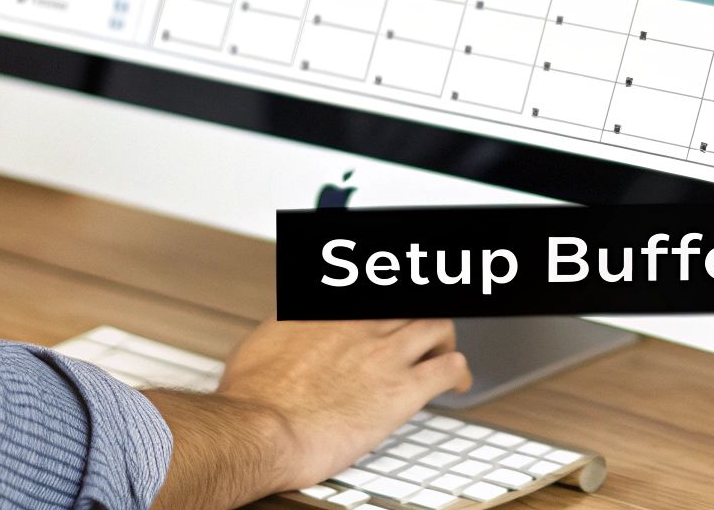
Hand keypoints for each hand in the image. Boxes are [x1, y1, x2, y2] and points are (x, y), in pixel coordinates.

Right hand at [220, 318, 472, 488]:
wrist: (262, 429)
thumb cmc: (254, 396)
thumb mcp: (262, 340)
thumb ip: (287, 326)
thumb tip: (289, 323)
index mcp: (329, 308)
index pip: (371, 284)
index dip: (387, 297)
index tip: (389, 306)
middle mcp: (362, 322)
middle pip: (411, 300)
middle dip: (420, 313)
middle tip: (421, 328)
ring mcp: (385, 353)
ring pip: (438, 325)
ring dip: (444, 339)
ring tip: (443, 352)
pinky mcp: (403, 390)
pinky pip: (449, 368)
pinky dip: (459, 373)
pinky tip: (457, 383)